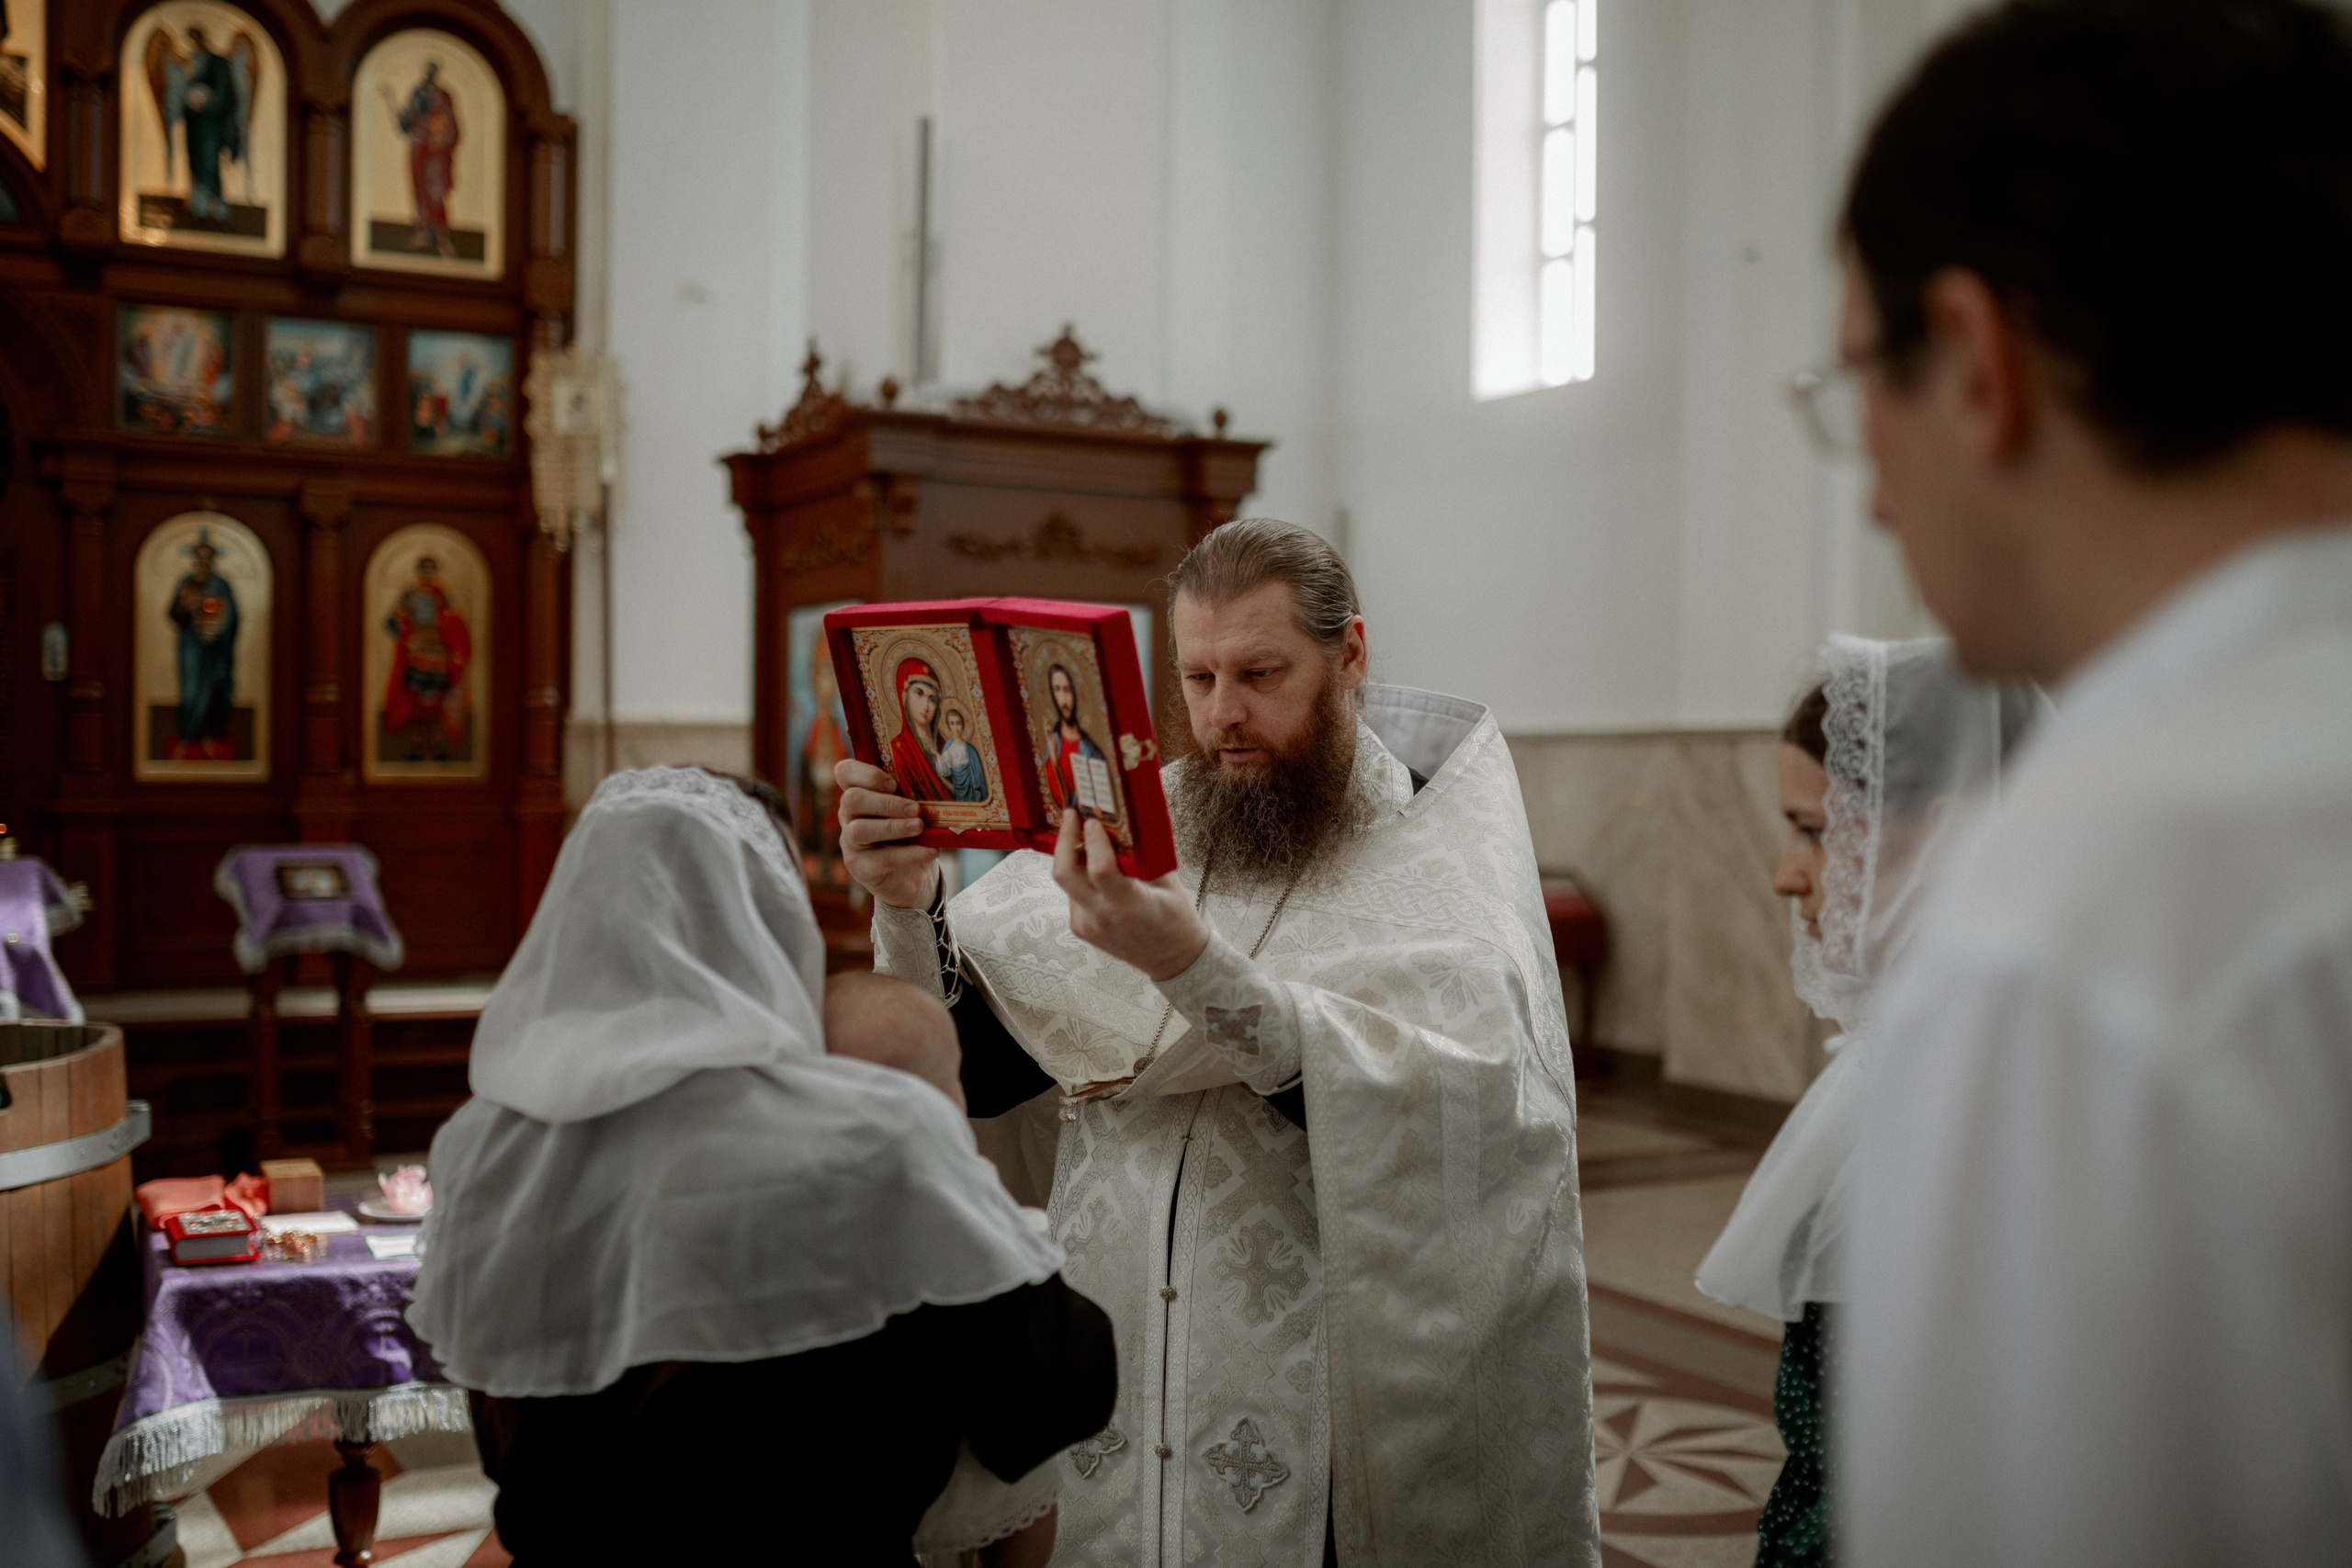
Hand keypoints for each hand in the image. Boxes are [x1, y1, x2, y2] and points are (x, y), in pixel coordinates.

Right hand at [834, 757, 939, 909]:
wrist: (913, 876)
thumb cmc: (911, 834)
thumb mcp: (913, 811)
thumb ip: (914, 796)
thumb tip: (938, 785)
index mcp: (859, 793)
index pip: (844, 772)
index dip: (865, 774)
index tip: (892, 783)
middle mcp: (849, 816)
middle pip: (851, 799)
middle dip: (886, 803)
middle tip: (916, 809)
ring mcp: (851, 843)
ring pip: (859, 830)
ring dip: (893, 827)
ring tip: (919, 827)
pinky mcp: (861, 868)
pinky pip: (882, 859)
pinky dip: (910, 854)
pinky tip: (931, 851)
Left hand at [1051, 810, 1206, 981]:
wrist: (1172, 959)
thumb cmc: (1175, 919)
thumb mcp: (1167, 883)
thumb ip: (1142, 857)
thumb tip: (1122, 826)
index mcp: (1129, 906)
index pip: (1099, 869)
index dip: (1092, 840)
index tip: (1092, 820)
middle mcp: (1102, 918)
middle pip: (1064, 874)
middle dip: (1064, 840)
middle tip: (1071, 818)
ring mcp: (1088, 926)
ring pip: (1067, 882)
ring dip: (1073, 858)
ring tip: (1087, 840)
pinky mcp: (1081, 929)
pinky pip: (1072, 895)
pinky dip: (1080, 878)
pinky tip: (1094, 872)